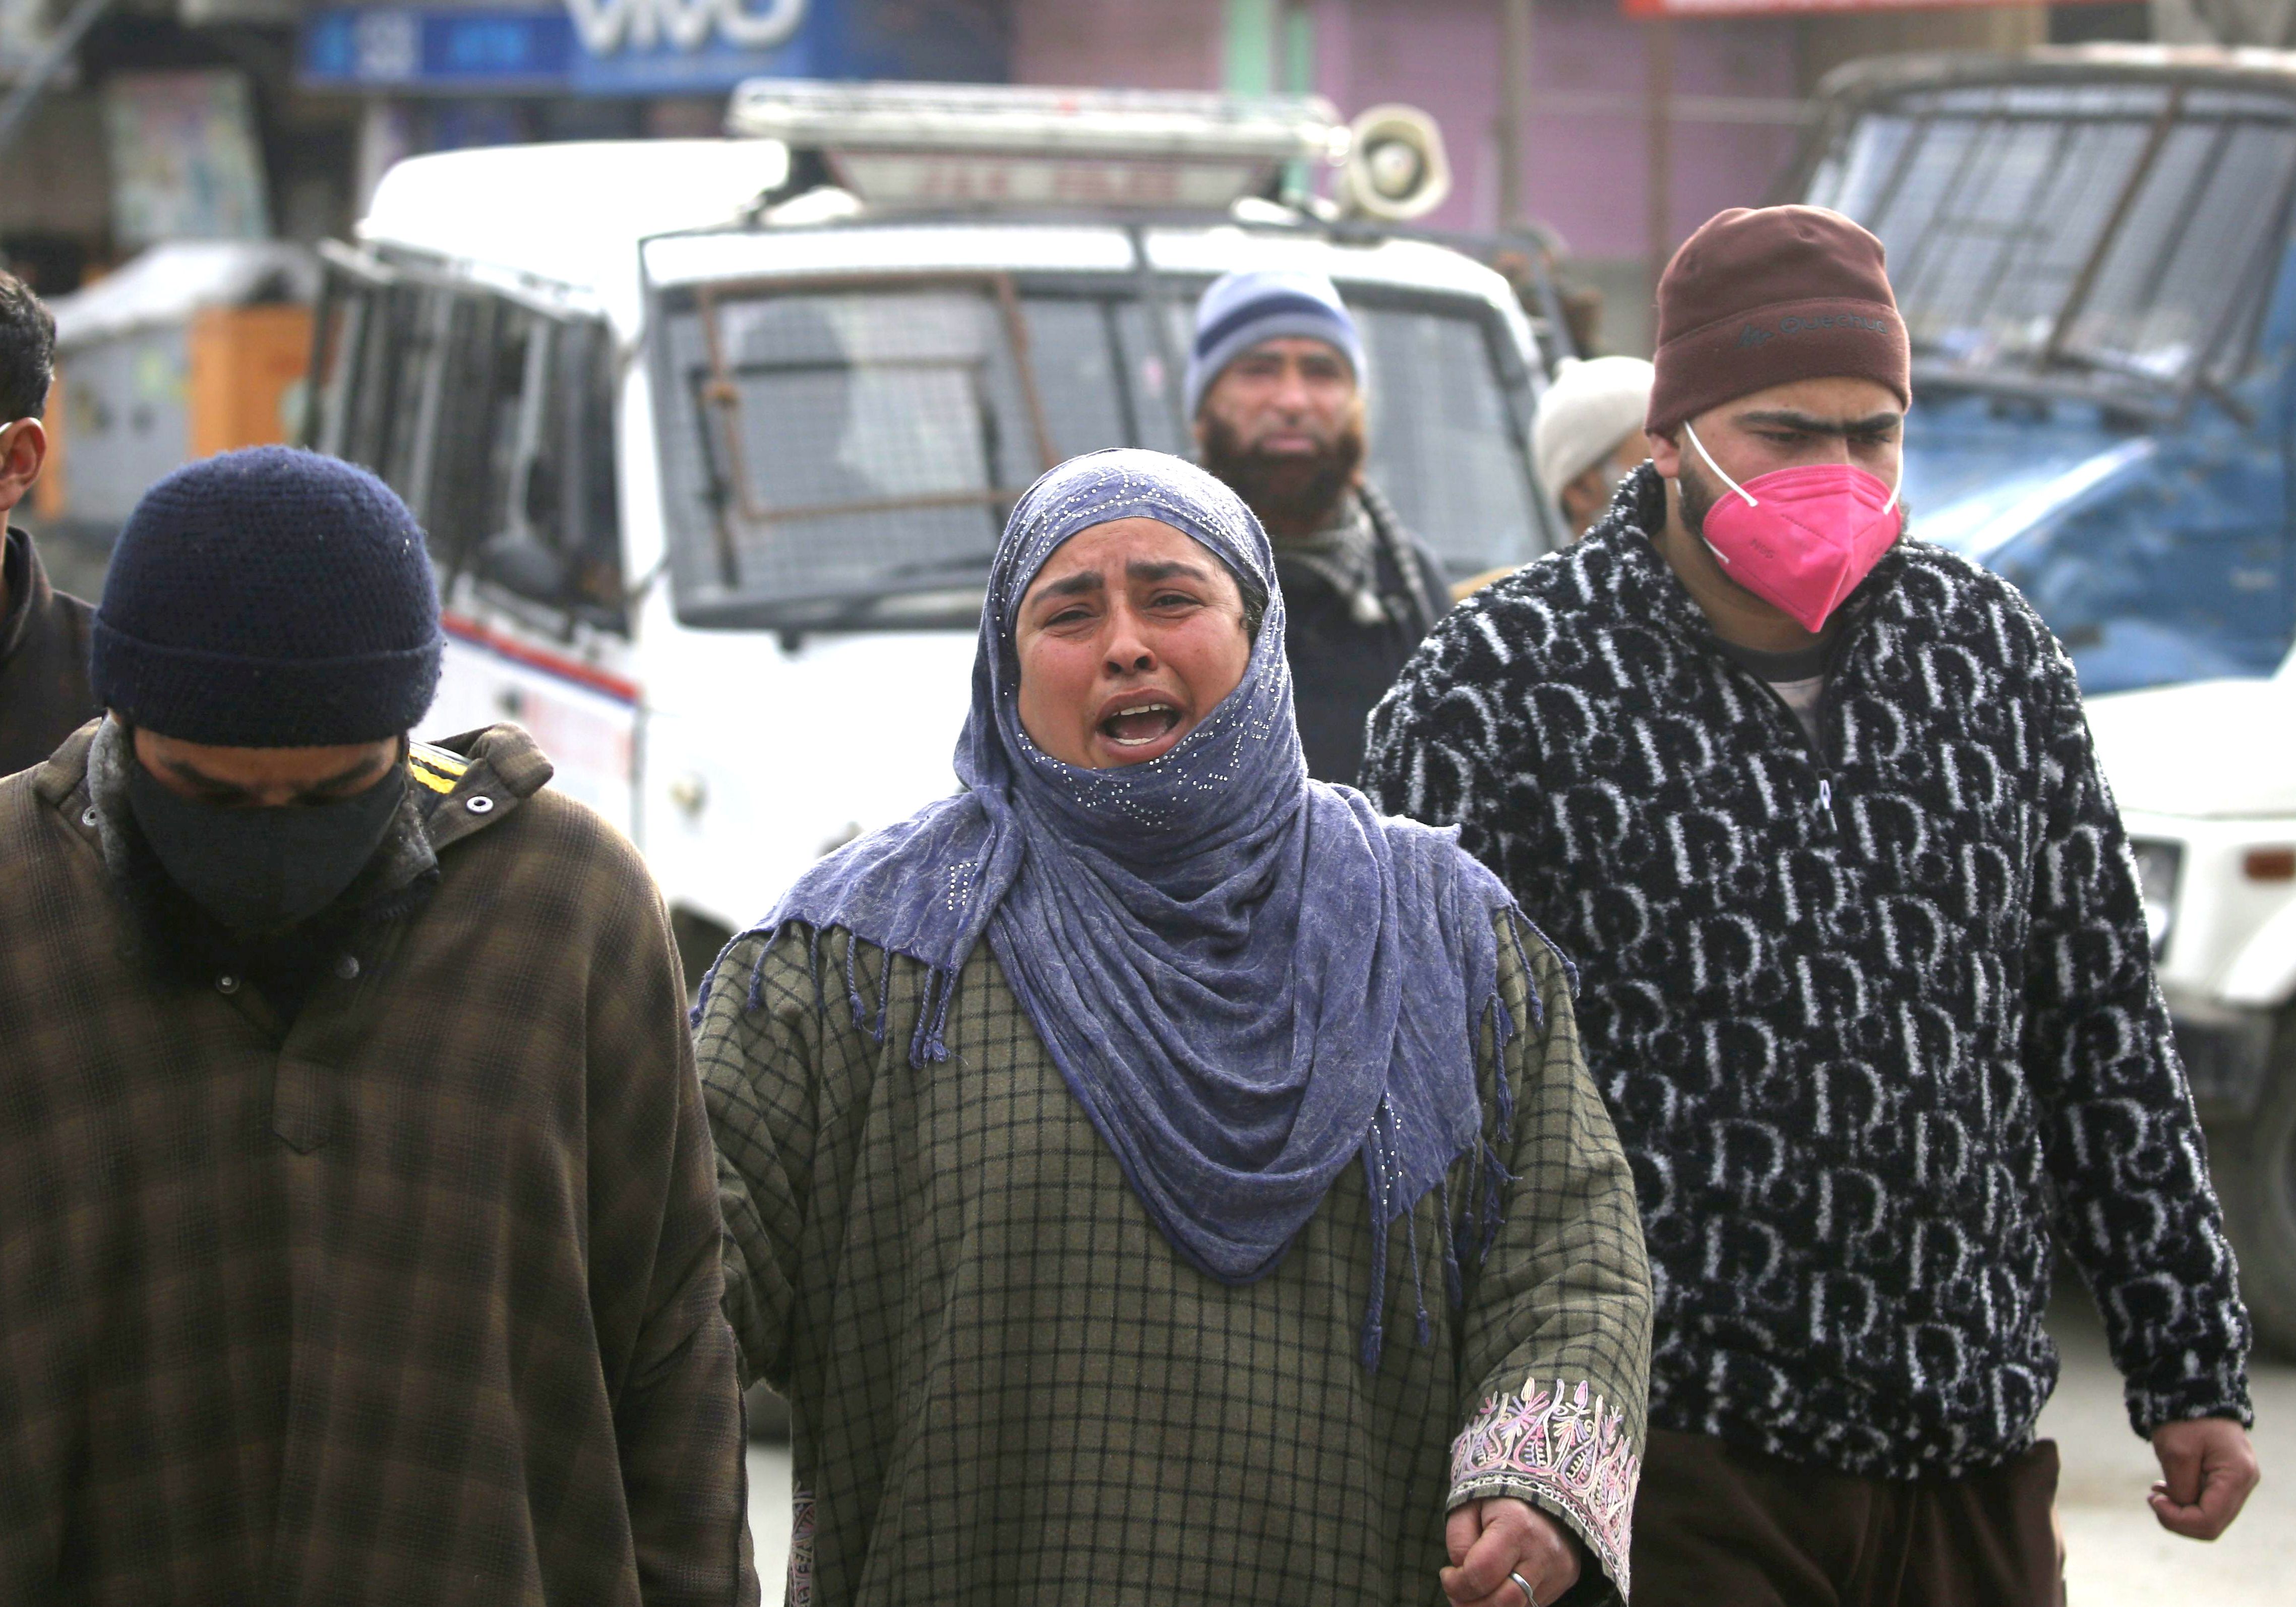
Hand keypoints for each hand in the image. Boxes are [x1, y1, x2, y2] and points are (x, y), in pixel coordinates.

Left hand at [1441, 1497, 1581, 1605]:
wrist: (1543, 1483)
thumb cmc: (1498, 1495)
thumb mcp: (1468, 1505)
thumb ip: (1459, 1542)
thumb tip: (1462, 1577)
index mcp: (1516, 1524)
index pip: (1482, 1573)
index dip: (1456, 1583)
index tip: (1447, 1574)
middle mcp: (1543, 1550)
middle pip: (1505, 1602)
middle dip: (1472, 1605)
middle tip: (1457, 1593)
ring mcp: (1559, 1567)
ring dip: (1491, 1606)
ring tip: (1475, 1591)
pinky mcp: (1566, 1577)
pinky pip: (1533, 1602)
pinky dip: (1511, 1600)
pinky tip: (1500, 1584)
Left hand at [2148, 1417, 2259, 1540]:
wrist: (2193, 1392)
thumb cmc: (2184, 1417)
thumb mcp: (2176, 1452)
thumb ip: (2181, 1488)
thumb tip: (2181, 1510)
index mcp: (2236, 1476)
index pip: (2208, 1521)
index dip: (2177, 1520)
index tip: (2153, 1499)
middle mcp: (2244, 1483)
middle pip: (2211, 1524)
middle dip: (2178, 1518)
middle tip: (2153, 1497)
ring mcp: (2238, 1482)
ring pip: (2210, 1517)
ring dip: (2181, 1510)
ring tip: (2158, 1491)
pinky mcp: (2228, 1479)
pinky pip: (2209, 1504)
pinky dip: (2186, 1501)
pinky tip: (2167, 1488)